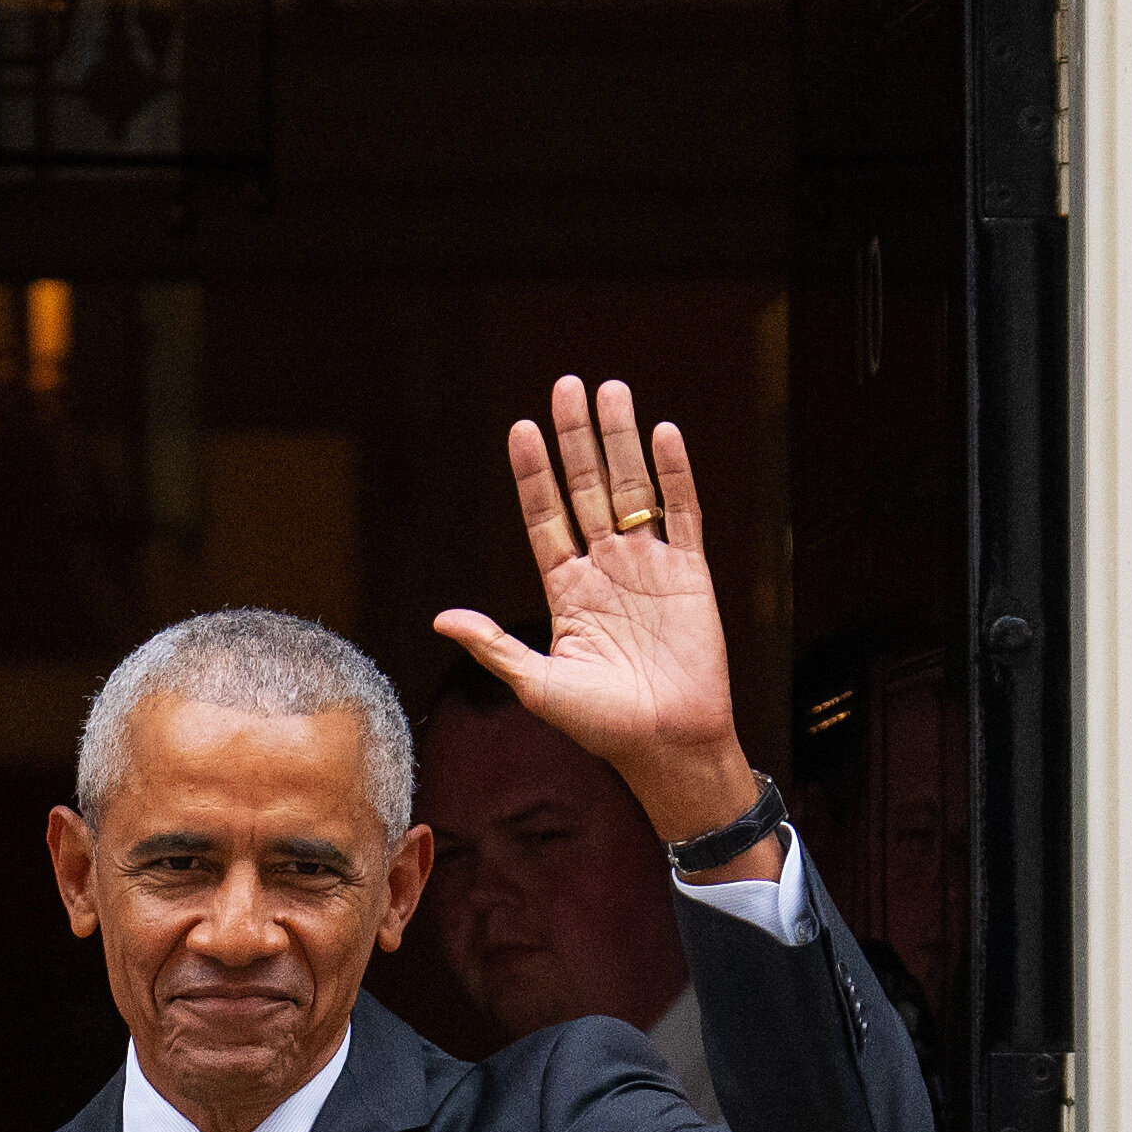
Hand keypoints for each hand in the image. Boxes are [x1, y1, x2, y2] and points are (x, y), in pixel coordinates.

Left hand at [432, 376, 760, 849]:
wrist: (667, 745)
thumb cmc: (601, 726)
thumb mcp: (537, 684)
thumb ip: (493, 644)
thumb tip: (440, 617)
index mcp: (567, 591)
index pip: (545, 517)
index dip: (533, 474)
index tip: (520, 430)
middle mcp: (606, 570)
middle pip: (587, 489)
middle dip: (576, 438)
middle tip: (565, 386)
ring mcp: (649, 568)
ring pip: (632, 490)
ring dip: (621, 440)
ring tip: (609, 391)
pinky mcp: (691, 575)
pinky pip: (683, 513)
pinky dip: (675, 475)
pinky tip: (663, 434)